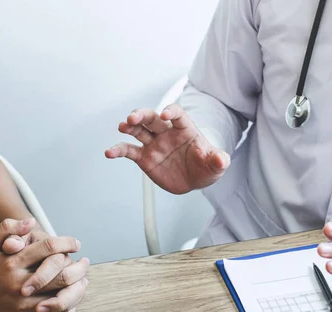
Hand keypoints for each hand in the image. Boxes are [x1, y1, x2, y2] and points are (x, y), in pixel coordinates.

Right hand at [0, 218, 82, 311]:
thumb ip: (7, 229)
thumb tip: (32, 221)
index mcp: (12, 263)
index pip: (49, 248)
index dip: (67, 243)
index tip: (76, 243)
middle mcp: (18, 285)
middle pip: (62, 275)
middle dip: (79, 266)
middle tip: (85, 261)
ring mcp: (21, 306)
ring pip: (62, 297)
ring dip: (78, 288)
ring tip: (83, 279)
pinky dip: (68, 308)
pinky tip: (73, 299)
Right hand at [105, 105, 230, 193]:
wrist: (194, 178)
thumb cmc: (206, 166)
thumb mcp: (216, 165)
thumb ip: (218, 160)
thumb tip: (222, 160)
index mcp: (185, 129)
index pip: (177, 115)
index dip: (171, 112)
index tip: (164, 114)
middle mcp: (166, 133)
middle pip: (152, 118)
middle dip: (142, 115)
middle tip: (133, 117)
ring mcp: (154, 144)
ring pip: (139, 131)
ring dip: (129, 127)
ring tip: (122, 127)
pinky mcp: (144, 157)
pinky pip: (129, 151)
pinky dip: (119, 150)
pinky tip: (109, 152)